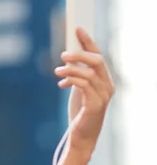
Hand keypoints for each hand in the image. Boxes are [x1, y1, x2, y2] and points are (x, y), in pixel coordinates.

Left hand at [54, 28, 114, 153]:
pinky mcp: (95, 106)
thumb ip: (76, 74)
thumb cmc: (80, 111)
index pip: (98, 56)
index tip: (77, 29)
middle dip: (79, 54)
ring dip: (70, 69)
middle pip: (96, 61)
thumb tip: (68, 56)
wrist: (81, 136)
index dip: (88, 42)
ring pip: (89, 72)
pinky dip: (72, 80)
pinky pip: (84, 86)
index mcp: (104, 80)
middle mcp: (107, 86)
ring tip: (57, 71)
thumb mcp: (78, 89)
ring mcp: (103, 96)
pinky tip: (62, 84)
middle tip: (62, 54)